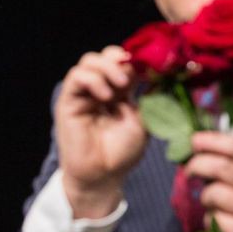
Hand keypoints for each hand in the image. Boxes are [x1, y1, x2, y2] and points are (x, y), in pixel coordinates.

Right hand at [54, 45, 148, 216]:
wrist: (103, 176)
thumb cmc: (122, 152)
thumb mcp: (145, 120)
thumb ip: (150, 96)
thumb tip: (164, 73)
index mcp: (118, 91)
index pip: (123, 62)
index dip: (135, 59)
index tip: (150, 66)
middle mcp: (99, 88)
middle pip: (105, 56)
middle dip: (120, 59)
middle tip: (133, 74)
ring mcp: (83, 94)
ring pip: (89, 61)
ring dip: (107, 67)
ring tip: (121, 84)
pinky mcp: (68, 101)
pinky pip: (76, 77)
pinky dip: (93, 79)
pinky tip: (106, 95)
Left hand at [184, 132, 232, 231]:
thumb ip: (232, 163)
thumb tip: (197, 146)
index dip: (212, 140)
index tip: (193, 140)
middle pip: (221, 167)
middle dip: (197, 165)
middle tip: (188, 171)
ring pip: (213, 193)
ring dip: (204, 198)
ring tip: (213, 204)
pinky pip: (211, 218)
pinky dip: (208, 219)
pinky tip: (220, 223)